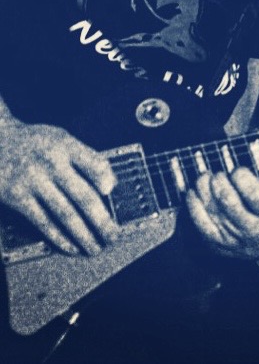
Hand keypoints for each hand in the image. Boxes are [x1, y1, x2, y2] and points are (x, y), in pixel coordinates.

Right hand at [0, 122, 117, 254]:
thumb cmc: (35, 143)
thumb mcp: (60, 138)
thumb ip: (86, 158)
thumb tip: (110, 185)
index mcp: (66, 145)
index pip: (94, 163)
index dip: (106, 180)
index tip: (112, 194)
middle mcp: (52, 162)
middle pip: (84, 196)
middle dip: (102, 221)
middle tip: (113, 236)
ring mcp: (34, 180)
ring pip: (65, 214)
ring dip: (84, 235)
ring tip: (96, 247)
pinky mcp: (17, 197)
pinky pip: (43, 221)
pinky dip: (60, 237)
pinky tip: (72, 246)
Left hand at [186, 161, 258, 258]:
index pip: (255, 196)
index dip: (242, 178)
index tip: (237, 169)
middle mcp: (255, 231)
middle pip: (230, 203)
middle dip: (220, 181)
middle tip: (218, 171)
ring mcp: (234, 239)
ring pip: (213, 212)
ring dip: (204, 189)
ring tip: (204, 176)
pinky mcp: (217, 244)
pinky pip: (201, 225)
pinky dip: (193, 206)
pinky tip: (193, 191)